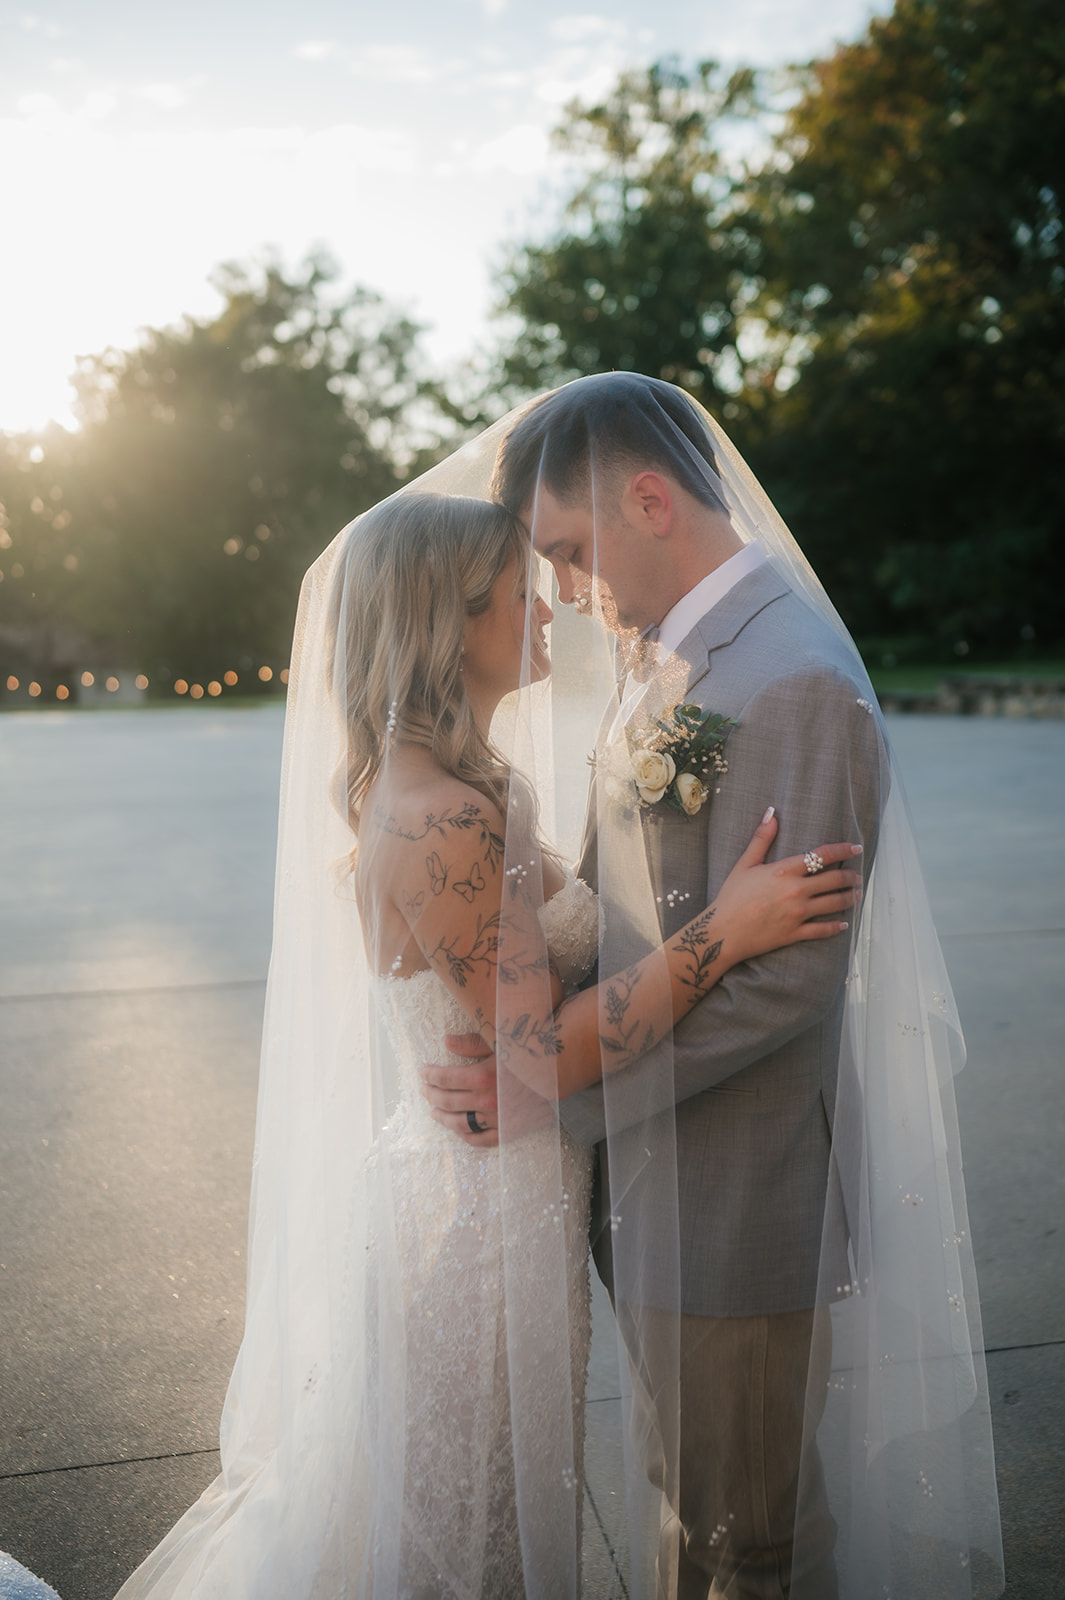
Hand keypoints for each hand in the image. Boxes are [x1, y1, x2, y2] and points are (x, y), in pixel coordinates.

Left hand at [419, 1034, 556, 1146]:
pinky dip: (465, 1137)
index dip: (431, 1075)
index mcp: (482, 1077)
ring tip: (433, 1111)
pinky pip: (480, 1140)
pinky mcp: (508, 1131)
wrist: (564, 1076)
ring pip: (460, 1123)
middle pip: (448, 1101)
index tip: (423, 1072)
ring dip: (443, 1118)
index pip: (445, 1078)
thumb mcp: (503, 1041)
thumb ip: (472, 1042)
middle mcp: (486, 1101)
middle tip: (424, 1090)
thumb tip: (446, 1041)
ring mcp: (496, 1119)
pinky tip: (457, 1130)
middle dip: (432, 1095)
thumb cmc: (532, 1054)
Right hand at [715, 809, 862, 965]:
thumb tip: (772, 813)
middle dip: (851, 876)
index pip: (822, 855)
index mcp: (784, 871)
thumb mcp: (744, 864)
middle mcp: (795, 891)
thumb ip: (761, 838)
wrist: (723, 932)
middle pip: (835, 880)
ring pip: (834, 904)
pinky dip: (837, 926)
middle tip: (857, 875)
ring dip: (850, 898)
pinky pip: (823, 930)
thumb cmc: (731, 897)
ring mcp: (797, 913)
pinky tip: (844, 923)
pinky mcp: (795, 933)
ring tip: (856, 894)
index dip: (843, 850)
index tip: (855, 847)